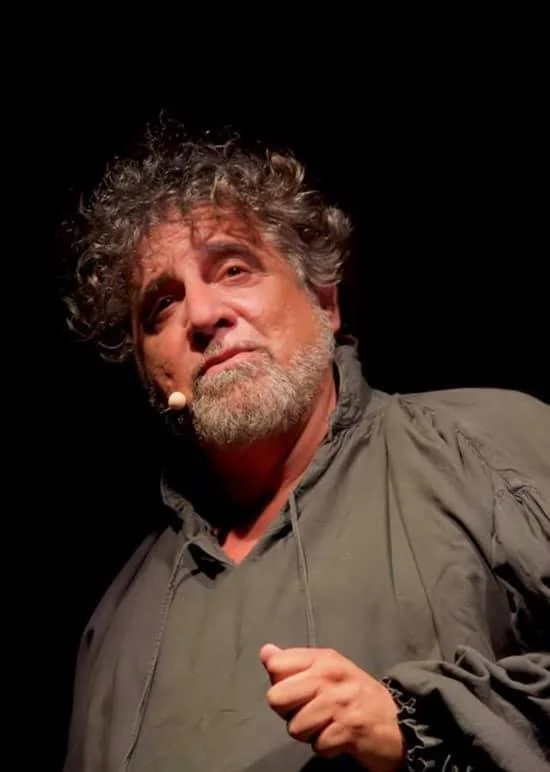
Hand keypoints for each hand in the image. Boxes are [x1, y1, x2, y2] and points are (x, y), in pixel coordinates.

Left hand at [260, 644, 405, 771]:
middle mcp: (330, 675)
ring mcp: (340, 702)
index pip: (276, 666)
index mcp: (322, 658)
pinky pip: (317, 746)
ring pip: (295, 727)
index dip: (281, 685)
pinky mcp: (350, 729)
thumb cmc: (355, 696)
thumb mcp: (327, 671)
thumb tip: (265, 652)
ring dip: (311, 734)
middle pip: (276, 698)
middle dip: (290, 713)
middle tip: (313, 713)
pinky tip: (341, 737)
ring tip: (330, 725)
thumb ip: (294, 663)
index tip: (300, 692)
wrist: (399, 722)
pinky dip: (327, 748)